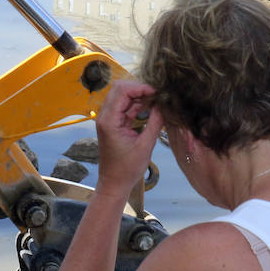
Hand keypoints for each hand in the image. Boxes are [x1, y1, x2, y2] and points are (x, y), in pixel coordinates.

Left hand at [94, 80, 163, 197]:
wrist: (114, 183)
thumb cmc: (127, 169)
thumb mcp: (146, 146)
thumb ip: (155, 123)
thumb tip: (164, 105)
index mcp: (109, 121)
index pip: (122, 91)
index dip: (141, 87)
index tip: (157, 93)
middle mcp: (105, 117)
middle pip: (120, 89)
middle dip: (140, 89)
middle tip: (157, 96)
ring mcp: (108, 119)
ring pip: (123, 96)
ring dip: (139, 97)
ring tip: (157, 102)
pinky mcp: (113, 123)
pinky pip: (125, 107)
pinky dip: (137, 105)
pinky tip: (151, 109)